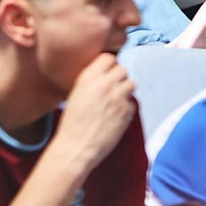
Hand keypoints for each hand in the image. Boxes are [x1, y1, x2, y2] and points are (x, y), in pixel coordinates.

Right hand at [53, 53, 135, 171]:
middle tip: (112, 89)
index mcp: (89, 77)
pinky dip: (126, 108)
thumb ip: (92, 80)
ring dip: (125, 91)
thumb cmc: (72, 122)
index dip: (109, 65)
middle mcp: (105, 84)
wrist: (75, 147)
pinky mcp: (126, 113)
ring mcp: (117, 98)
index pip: (109, 58)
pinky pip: (132, 103)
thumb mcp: (76, 93)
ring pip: (131, 84)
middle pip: (123, 69)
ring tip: (115, 102)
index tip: (108, 73)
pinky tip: (115, 116)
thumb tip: (107, 73)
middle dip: (119, 78)